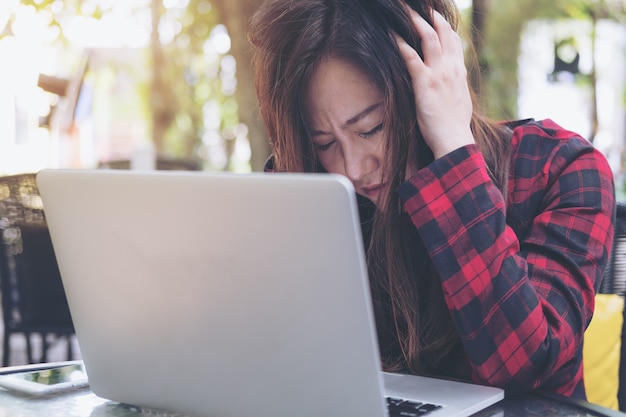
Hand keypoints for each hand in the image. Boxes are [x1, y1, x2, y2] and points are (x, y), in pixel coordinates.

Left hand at [396, 9, 474, 160]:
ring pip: (428, 38)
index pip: (454, 40)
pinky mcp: (424, 83)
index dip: (444, 25)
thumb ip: (456, 84)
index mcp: (459, 71)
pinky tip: (392, 36)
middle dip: (430, 16)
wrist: (454, 138)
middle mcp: (451, 67)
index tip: (436, 15)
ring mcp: (438, 74)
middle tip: (420, 6)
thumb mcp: (460, 99)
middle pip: (442, 33)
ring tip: (404, 11)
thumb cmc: (454, 124)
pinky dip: (402, 45)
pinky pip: (412, 58)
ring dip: (415, 22)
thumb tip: (455, 77)